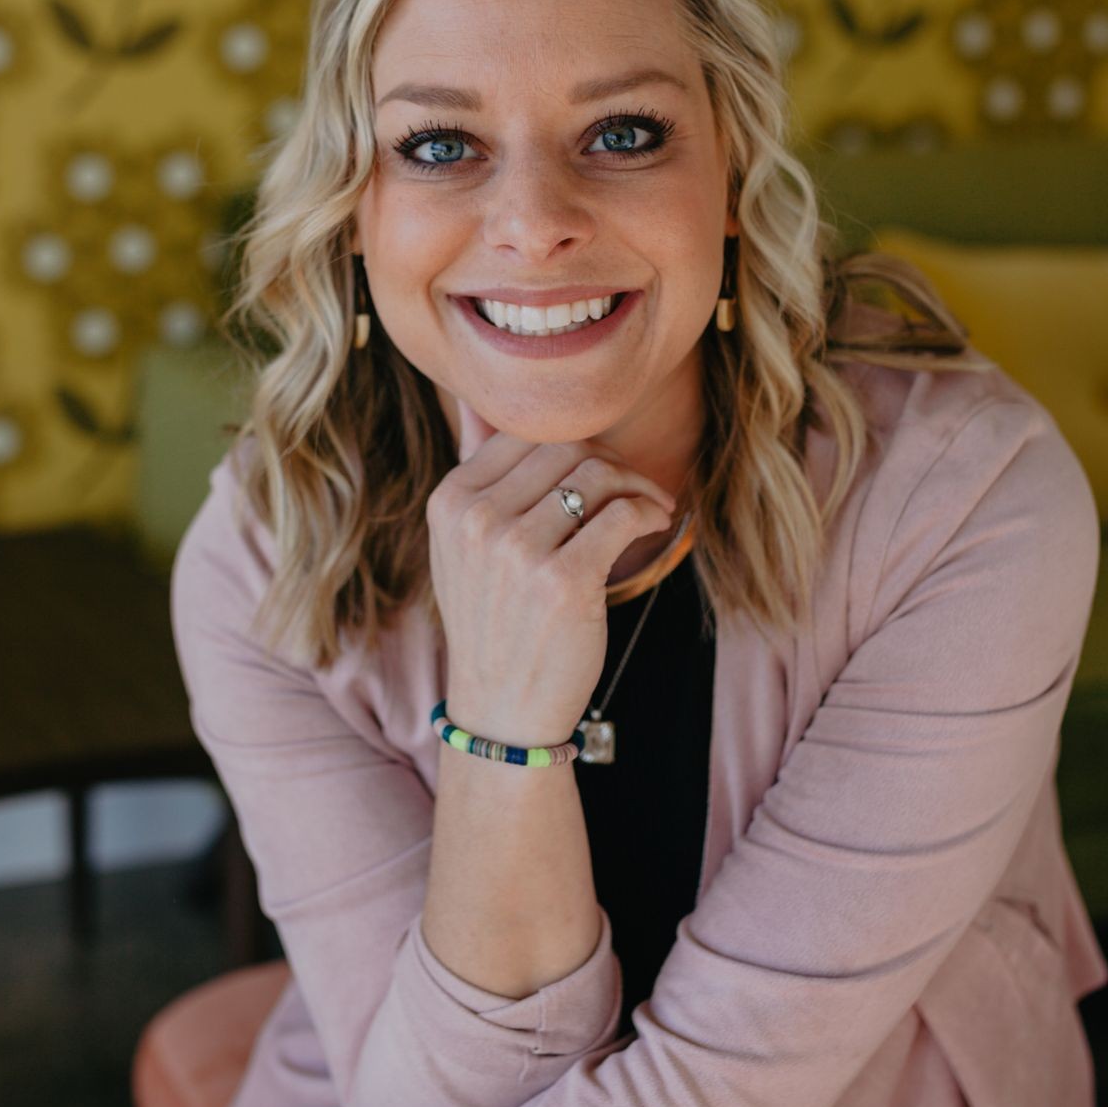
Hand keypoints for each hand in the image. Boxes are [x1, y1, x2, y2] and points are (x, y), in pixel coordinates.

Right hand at [430, 398, 675, 748]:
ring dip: (638, 484)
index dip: (575, 442)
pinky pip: (621, 513)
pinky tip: (657, 523)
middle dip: (613, 461)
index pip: (525, 433)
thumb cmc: (495, 622)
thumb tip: (476, 398)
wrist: (502, 709)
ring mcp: (517, 551)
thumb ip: (476, 473)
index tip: (602, 468)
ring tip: (652, 506)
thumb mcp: (463, 545)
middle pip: (567, 447)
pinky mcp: (563, 581)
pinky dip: (650, 510)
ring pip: (598, 474)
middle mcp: (476, 520)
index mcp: (450, 502)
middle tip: (635, 488)